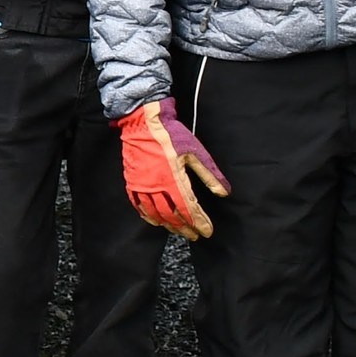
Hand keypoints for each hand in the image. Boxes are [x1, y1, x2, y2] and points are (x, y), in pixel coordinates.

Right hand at [115, 97, 231, 240]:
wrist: (143, 121)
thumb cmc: (171, 134)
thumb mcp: (195, 152)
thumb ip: (209, 174)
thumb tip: (224, 193)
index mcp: (173, 179)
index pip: (189, 209)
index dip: (199, 222)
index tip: (207, 232)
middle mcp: (156, 186)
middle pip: (172, 215)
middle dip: (185, 228)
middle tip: (194, 235)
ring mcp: (141, 185)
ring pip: (155, 213)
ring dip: (168, 225)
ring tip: (178, 231)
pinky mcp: (131, 181)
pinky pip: (138, 205)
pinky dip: (147, 216)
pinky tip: (155, 221)